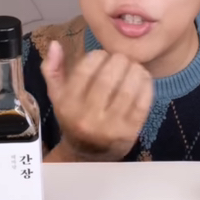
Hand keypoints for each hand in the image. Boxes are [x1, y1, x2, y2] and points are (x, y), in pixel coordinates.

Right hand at [41, 41, 153, 160]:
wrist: (87, 154)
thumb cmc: (73, 116)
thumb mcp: (57, 95)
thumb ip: (53, 69)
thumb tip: (55, 44)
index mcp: (67, 104)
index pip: (84, 70)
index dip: (98, 56)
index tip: (104, 54)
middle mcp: (87, 117)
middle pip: (108, 78)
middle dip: (119, 61)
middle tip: (123, 58)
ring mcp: (109, 127)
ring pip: (127, 90)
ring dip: (135, 71)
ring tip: (135, 66)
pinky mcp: (129, 133)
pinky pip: (142, 104)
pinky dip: (146, 86)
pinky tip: (144, 78)